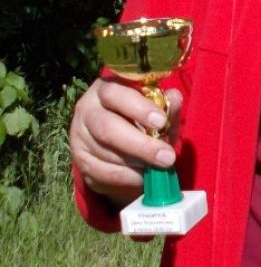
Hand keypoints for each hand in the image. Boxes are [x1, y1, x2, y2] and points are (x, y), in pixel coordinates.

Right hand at [69, 77, 182, 206]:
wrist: (120, 145)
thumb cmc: (142, 121)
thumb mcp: (158, 112)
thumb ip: (167, 106)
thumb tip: (174, 97)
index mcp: (105, 89)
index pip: (115, 94)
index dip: (138, 108)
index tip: (161, 122)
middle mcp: (87, 110)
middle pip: (107, 128)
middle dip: (140, 145)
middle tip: (167, 157)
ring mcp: (79, 137)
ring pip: (105, 153)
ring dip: (136, 163)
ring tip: (158, 167)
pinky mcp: (80, 161)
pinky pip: (102, 173)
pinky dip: (126, 177)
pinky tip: (143, 177)